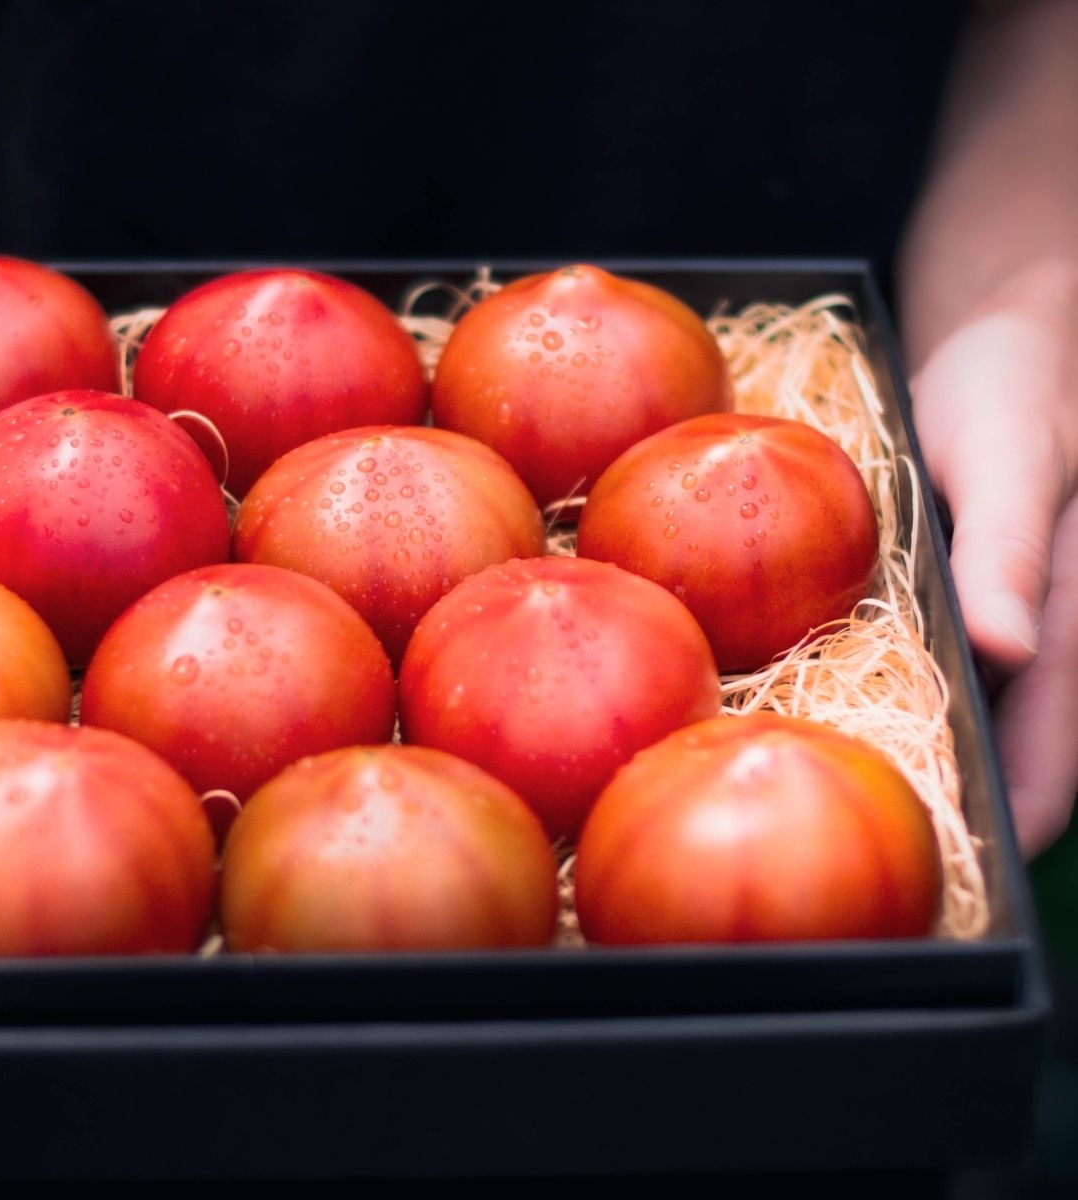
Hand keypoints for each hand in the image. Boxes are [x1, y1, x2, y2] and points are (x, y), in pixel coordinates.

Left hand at [910, 259, 1077, 854]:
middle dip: (964, 819)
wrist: (1009, 330)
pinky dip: (921, 713)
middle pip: (1025, 766)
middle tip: (873, 871)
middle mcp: (1051, 643)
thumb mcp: (1005, 458)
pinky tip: (847, 722)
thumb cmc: (1013, 385)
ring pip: (991, 729)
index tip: (943, 888)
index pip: (1054, 773)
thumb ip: (1006, 554)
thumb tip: (1013, 653)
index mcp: (1069, 629)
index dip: (1010, 836)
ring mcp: (1018, 628)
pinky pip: (962, 678)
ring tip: (852, 816)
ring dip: (940, 772)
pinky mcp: (983, 604)